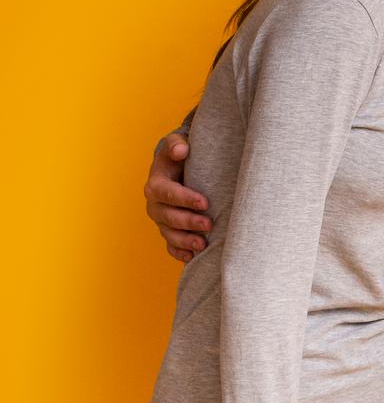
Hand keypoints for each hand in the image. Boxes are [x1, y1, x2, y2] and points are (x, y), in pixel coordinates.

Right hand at [146, 132, 210, 261]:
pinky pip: (170, 246)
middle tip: (209, 224)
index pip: (168, 193)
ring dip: (185, 240)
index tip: (205, 203)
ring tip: (202, 244)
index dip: (185, 199)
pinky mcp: (168, 231)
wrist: (178, 170)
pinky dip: (179, 252)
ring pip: (169, 234)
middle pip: (169, 217)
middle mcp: (155, 205)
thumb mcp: (176, 146)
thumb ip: (176, 145)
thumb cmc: (180, 157)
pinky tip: (191, 257)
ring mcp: (161, 221)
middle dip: (189, 222)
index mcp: (156, 185)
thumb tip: (182, 149)